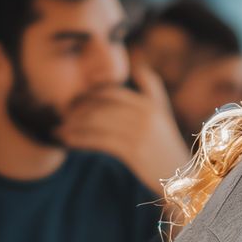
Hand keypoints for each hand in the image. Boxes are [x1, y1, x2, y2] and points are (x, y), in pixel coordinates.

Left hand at [58, 67, 190, 194]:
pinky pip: (99, 140)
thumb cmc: (166, 146)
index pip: (111, 93)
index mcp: (150, 104)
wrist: (182, 177)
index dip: (89, 96)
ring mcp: (140, 132)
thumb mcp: (163, 113)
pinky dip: (79, 140)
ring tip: (59, 130)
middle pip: (102, 106)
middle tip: (61, 116)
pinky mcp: (133, 150)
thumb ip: (152, 89)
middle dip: (77, 110)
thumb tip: (138, 65)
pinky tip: (67, 141)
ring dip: (74, 126)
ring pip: (98, 122)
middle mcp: (145, 115)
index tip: (73, 103)